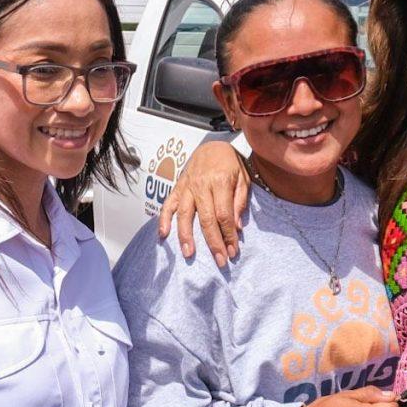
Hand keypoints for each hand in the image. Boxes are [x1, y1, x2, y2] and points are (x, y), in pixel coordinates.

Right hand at [154, 140, 250, 264]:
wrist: (213, 146)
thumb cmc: (231, 164)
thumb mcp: (243, 179)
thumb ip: (240, 202)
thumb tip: (236, 227)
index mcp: (220, 182)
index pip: (224, 215)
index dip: (228, 235)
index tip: (232, 251)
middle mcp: (201, 185)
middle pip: (206, 218)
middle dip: (213, 242)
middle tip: (219, 260)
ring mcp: (187, 187)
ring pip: (185, 214)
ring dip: (186, 235)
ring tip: (189, 254)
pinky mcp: (178, 187)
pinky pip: (168, 204)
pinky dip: (164, 219)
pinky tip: (163, 235)